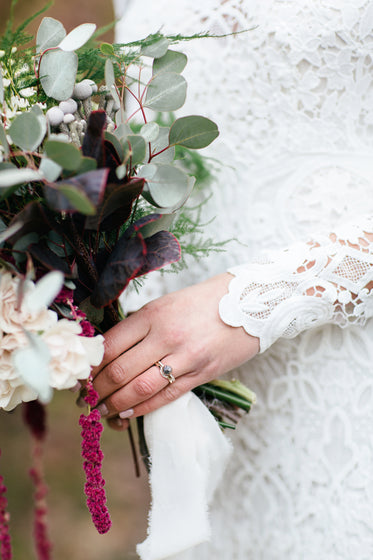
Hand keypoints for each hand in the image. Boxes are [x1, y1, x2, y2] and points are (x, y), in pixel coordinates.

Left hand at [91, 273, 258, 429]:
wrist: (252, 302)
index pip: (111, 345)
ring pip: (140, 388)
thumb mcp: (167, 303)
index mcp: (153, 314)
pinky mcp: (202, 374)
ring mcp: (186, 357)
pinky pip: (166, 397)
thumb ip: (140, 325)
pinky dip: (143, 409)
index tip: (83, 377)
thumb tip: (109, 352)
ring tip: (102, 412)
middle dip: (98, 390)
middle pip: (120, 370)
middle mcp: (167, 335)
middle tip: (86, 400)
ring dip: (116, 405)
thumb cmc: (204, 301)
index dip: (92, 366)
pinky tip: (129, 414)